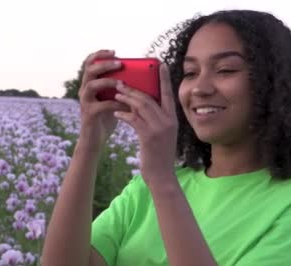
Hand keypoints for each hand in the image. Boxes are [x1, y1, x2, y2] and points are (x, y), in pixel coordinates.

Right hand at [77, 49, 129, 149]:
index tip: (114, 51)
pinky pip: (100, 105)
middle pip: (89, 70)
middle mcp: (85, 90)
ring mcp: (85, 102)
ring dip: (107, 81)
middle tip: (119, 63)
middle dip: (104, 64)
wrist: (96, 139)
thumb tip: (141, 78)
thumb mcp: (114, 99)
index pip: (90, 63)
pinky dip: (114, 103)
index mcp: (90, 83)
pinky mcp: (89, 114)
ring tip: (121, 82)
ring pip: (91, 85)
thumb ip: (121, 88)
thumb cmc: (107, 117)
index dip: (100, 55)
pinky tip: (125, 104)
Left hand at [113, 64, 178, 186]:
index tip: (161, 65)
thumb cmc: (159, 155)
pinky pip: (134, 119)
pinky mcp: (148, 136)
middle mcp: (168, 121)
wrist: (161, 175)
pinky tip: (116, 113)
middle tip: (121, 82)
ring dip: (126, 98)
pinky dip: (124, 114)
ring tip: (116, 94)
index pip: (169, 94)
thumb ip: (157, 120)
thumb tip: (143, 105)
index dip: (165, 79)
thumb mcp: (163, 135)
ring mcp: (159, 129)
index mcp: (173, 119)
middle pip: (150, 98)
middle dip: (134, 89)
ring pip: (141, 106)